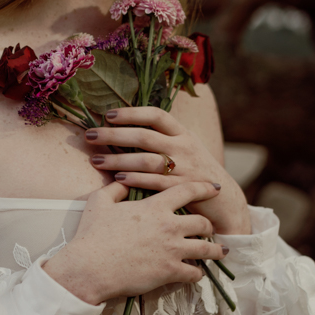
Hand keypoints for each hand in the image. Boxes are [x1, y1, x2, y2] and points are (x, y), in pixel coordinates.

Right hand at [43, 180, 229, 305]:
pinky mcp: (170, 271)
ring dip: (214, 250)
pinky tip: (196, 273)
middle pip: (203, 222)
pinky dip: (197, 273)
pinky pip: (194, 273)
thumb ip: (116, 188)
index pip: (188, 190)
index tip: (216, 189)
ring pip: (206, 249)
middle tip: (210, 229)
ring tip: (221, 251)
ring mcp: (172, 249)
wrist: (89, 267)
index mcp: (154, 206)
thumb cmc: (92, 235)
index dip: (205, 188)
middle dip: (209, 225)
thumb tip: (123, 179)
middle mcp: (169, 226)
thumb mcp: (99, 202)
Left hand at [84, 106, 249, 233]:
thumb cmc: (197, 172)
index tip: (108, 114)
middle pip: (144, 136)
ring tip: (96, 160)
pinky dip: (135, 180)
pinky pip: (155, 183)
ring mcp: (184, 168)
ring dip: (118, 160)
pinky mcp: (183, 190)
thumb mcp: (185, 148)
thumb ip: (162, 139)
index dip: (131, 113)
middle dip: (114, 135)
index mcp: (183, 133)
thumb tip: (126, 128)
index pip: (156, 115)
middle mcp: (184, 147)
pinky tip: (117, 179)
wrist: (224, 201)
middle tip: (89, 135)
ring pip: (146, 160)